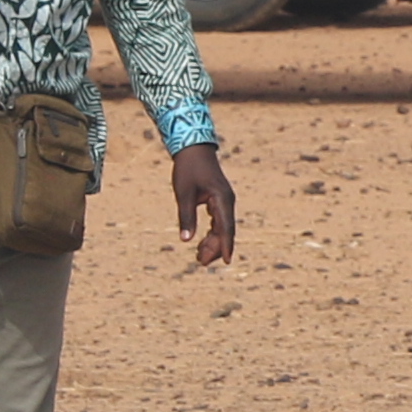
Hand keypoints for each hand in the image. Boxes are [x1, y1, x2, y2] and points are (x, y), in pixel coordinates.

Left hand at [172, 143, 235, 268]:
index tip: (226, 261)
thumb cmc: (188, 168)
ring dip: (212, 242)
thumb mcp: (184, 193)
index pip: (226, 227)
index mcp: (222, 199)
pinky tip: (201, 243)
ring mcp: (224, 201)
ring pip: (222, 227)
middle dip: (215, 248)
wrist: (193, 148)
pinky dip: (211, 233)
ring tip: (199, 257)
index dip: (225, 245)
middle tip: (201, 263)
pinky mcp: (218, 200)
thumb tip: (186, 240)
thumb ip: (186, 217)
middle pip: (225, 230)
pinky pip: (218, 221)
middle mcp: (227, 201)